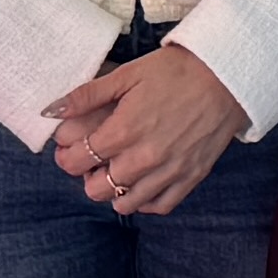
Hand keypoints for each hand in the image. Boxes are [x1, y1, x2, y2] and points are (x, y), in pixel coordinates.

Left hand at [44, 40, 250, 216]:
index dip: (67, 156)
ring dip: (115, 191)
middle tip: (94, 160)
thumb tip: (51, 111)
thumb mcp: (127, 75)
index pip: (77, 161)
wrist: (227, 76)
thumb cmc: (176, 72)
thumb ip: (87, 95)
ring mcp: (169, 172)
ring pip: (125, 204)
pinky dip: (145, 201)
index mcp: (124, 130)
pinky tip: (142, 184)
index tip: (70, 149)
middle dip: (88, 176)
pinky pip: (159, 206)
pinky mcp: (191, 178)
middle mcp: (144, 158)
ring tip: (118, 171)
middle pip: (96, 188)